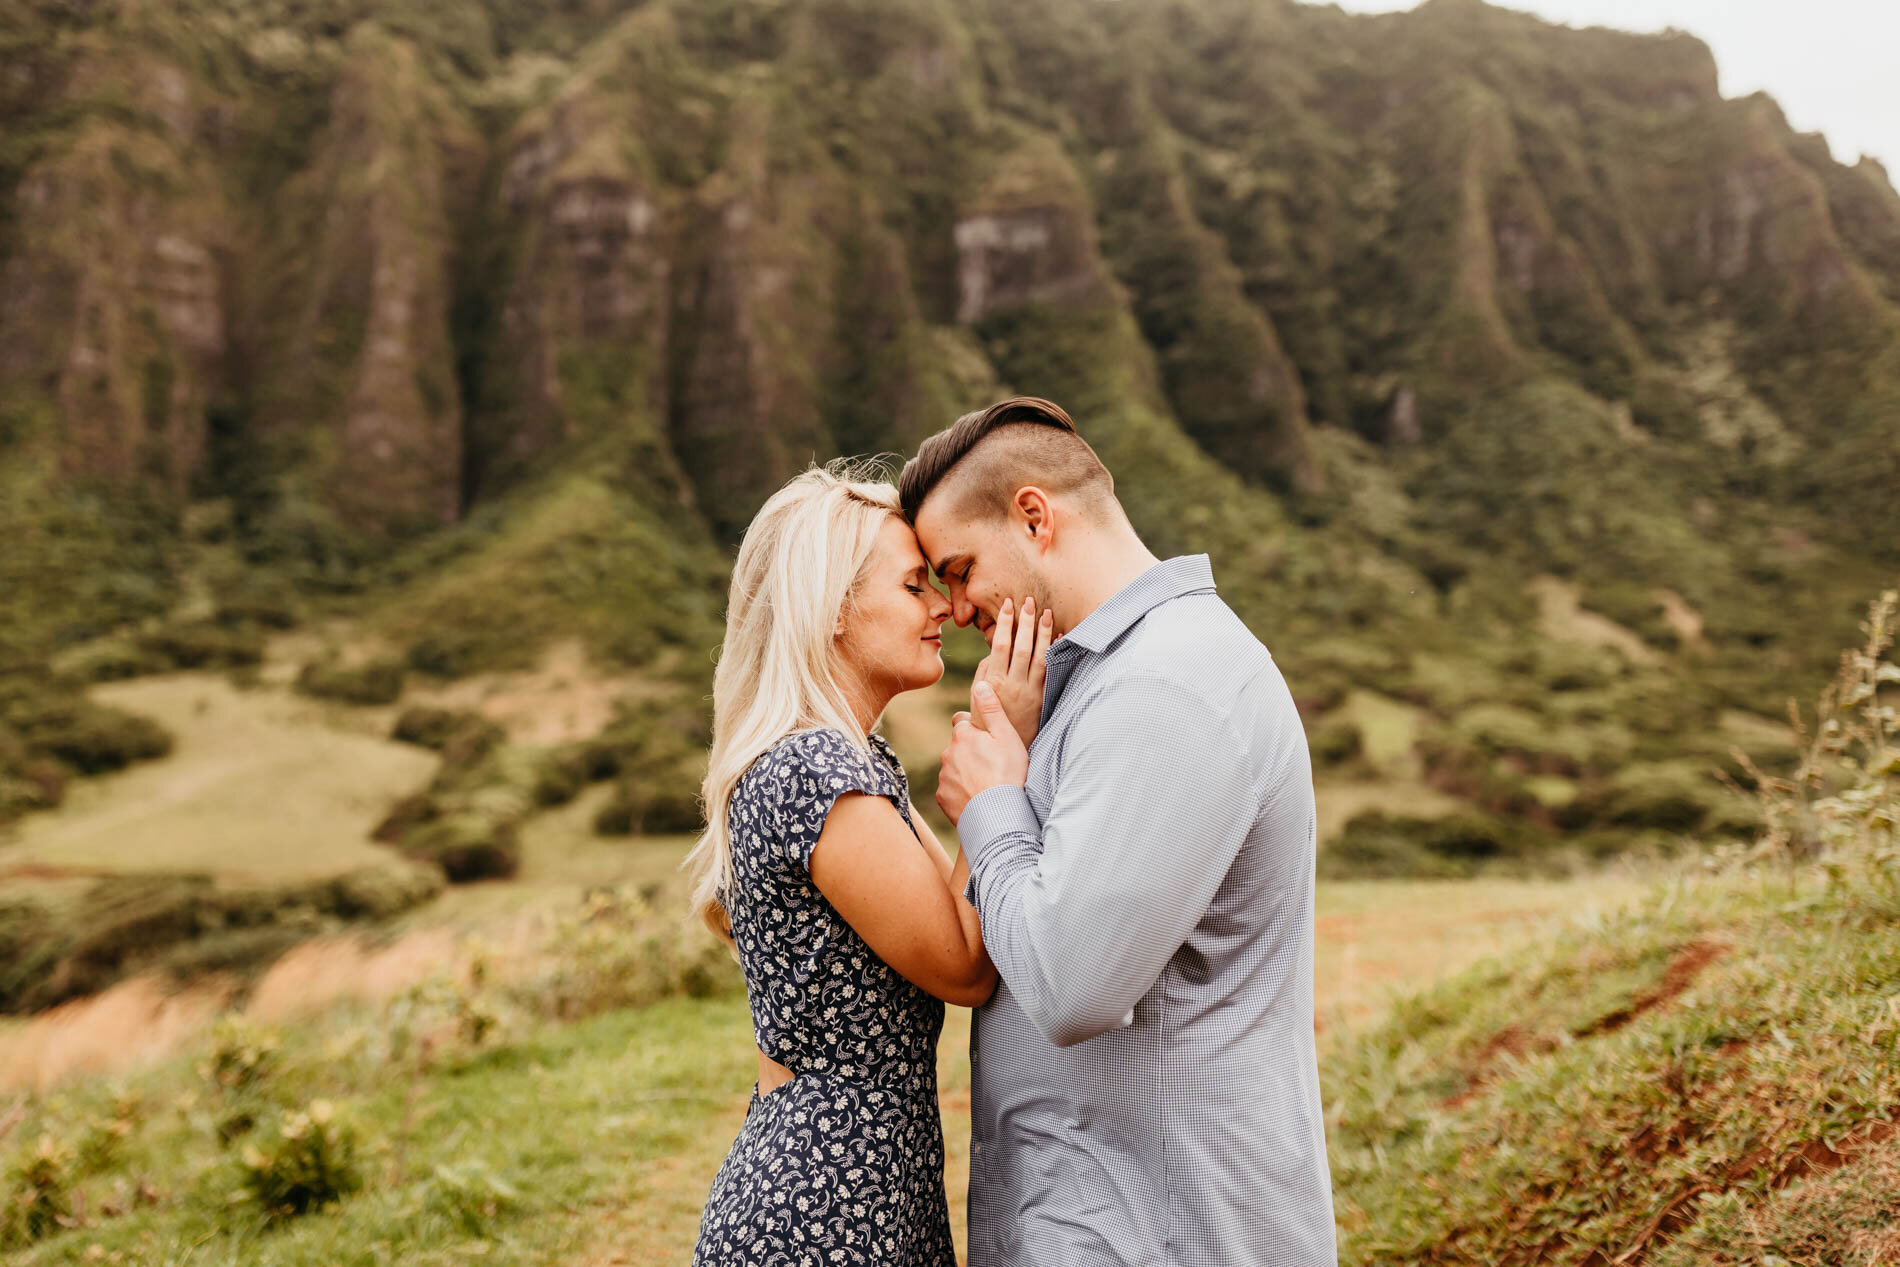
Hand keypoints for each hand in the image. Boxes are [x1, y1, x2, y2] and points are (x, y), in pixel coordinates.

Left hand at [936, 681, 1028, 824]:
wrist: (997, 815)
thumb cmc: (1007, 774)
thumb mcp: (1007, 736)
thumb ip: (992, 709)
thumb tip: (980, 684)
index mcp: (963, 735)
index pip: (963, 723)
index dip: (976, 730)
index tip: (989, 742)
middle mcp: (947, 753)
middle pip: (958, 747)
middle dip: (970, 752)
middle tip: (992, 766)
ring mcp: (943, 777)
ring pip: (953, 768)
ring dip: (965, 773)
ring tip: (987, 784)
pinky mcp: (942, 798)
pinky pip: (950, 790)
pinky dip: (961, 792)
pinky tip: (977, 798)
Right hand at [973, 595, 1053, 747]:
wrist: (1001, 746)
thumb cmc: (986, 717)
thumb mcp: (978, 694)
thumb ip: (985, 671)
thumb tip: (992, 652)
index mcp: (993, 681)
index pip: (1000, 644)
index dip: (1004, 622)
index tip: (1008, 605)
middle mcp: (1012, 684)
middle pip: (1022, 646)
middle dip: (1025, 621)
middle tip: (1029, 601)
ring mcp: (1030, 692)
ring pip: (1039, 656)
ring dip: (1043, 633)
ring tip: (1046, 613)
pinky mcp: (1042, 698)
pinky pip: (1051, 671)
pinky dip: (1055, 652)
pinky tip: (1059, 637)